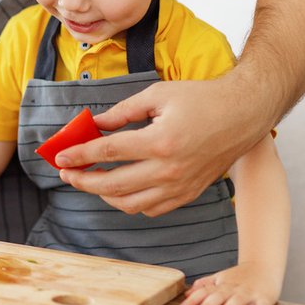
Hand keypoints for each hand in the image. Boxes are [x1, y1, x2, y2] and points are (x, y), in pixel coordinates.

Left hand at [55, 78, 271, 215]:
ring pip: (130, 203)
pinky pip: (151, 209)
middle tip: (66, 172)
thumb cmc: (201, 99)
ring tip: (89, 180)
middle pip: (113, 184)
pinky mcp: (188, 194)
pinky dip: (129, 202)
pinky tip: (119, 188)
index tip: (60, 157)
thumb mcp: (157, 95)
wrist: (244, 114)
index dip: (79, 155)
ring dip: (103, 194)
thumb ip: (122, 112)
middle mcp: (170, 169)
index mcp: (160, 141)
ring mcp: (180, 186)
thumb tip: (93, 125)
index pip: (108, 152)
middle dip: (83, 180)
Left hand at [179, 263, 281, 304]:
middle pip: (218, 296)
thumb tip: (187, 294)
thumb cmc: (241, 275)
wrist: (264, 265)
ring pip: (237, 301)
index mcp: (221, 285)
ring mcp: (248, 293)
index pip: (204, 292)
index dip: (193, 300)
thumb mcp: (220, 277)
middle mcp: (233, 288)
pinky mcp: (264, 298)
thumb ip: (204, 285)